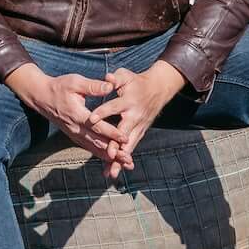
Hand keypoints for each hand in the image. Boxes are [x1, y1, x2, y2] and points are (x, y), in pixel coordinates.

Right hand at [12, 66, 118, 160]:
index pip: (97, 127)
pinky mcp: (74, 136)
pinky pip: (89, 147)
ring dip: (110, 156)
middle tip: (129, 160)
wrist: (41, 97)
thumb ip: (93, 86)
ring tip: (125, 163)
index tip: (125, 138)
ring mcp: (74, 134)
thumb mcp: (75, 82)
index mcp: (77, 115)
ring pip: (94, 148)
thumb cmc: (59, 87)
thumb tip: (111, 85)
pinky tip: (111, 158)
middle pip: (98, 143)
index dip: (112, 133)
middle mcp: (76, 128)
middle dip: (114, 152)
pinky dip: (101, 154)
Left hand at [85, 61, 184, 178]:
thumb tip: (107, 78)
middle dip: (115, 145)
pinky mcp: (139, 133)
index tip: (91, 119)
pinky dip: (122, 160)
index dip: (102, 112)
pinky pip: (129, 149)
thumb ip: (116, 77)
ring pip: (128, 146)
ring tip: (111, 173)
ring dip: (119, 159)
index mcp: (129, 101)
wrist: (158, 89)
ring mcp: (138, 127)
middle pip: (123, 133)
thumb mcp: (126, 75)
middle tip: (108, 154)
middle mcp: (134, 116)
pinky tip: (113, 171)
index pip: (114, 107)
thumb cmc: (136, 82)